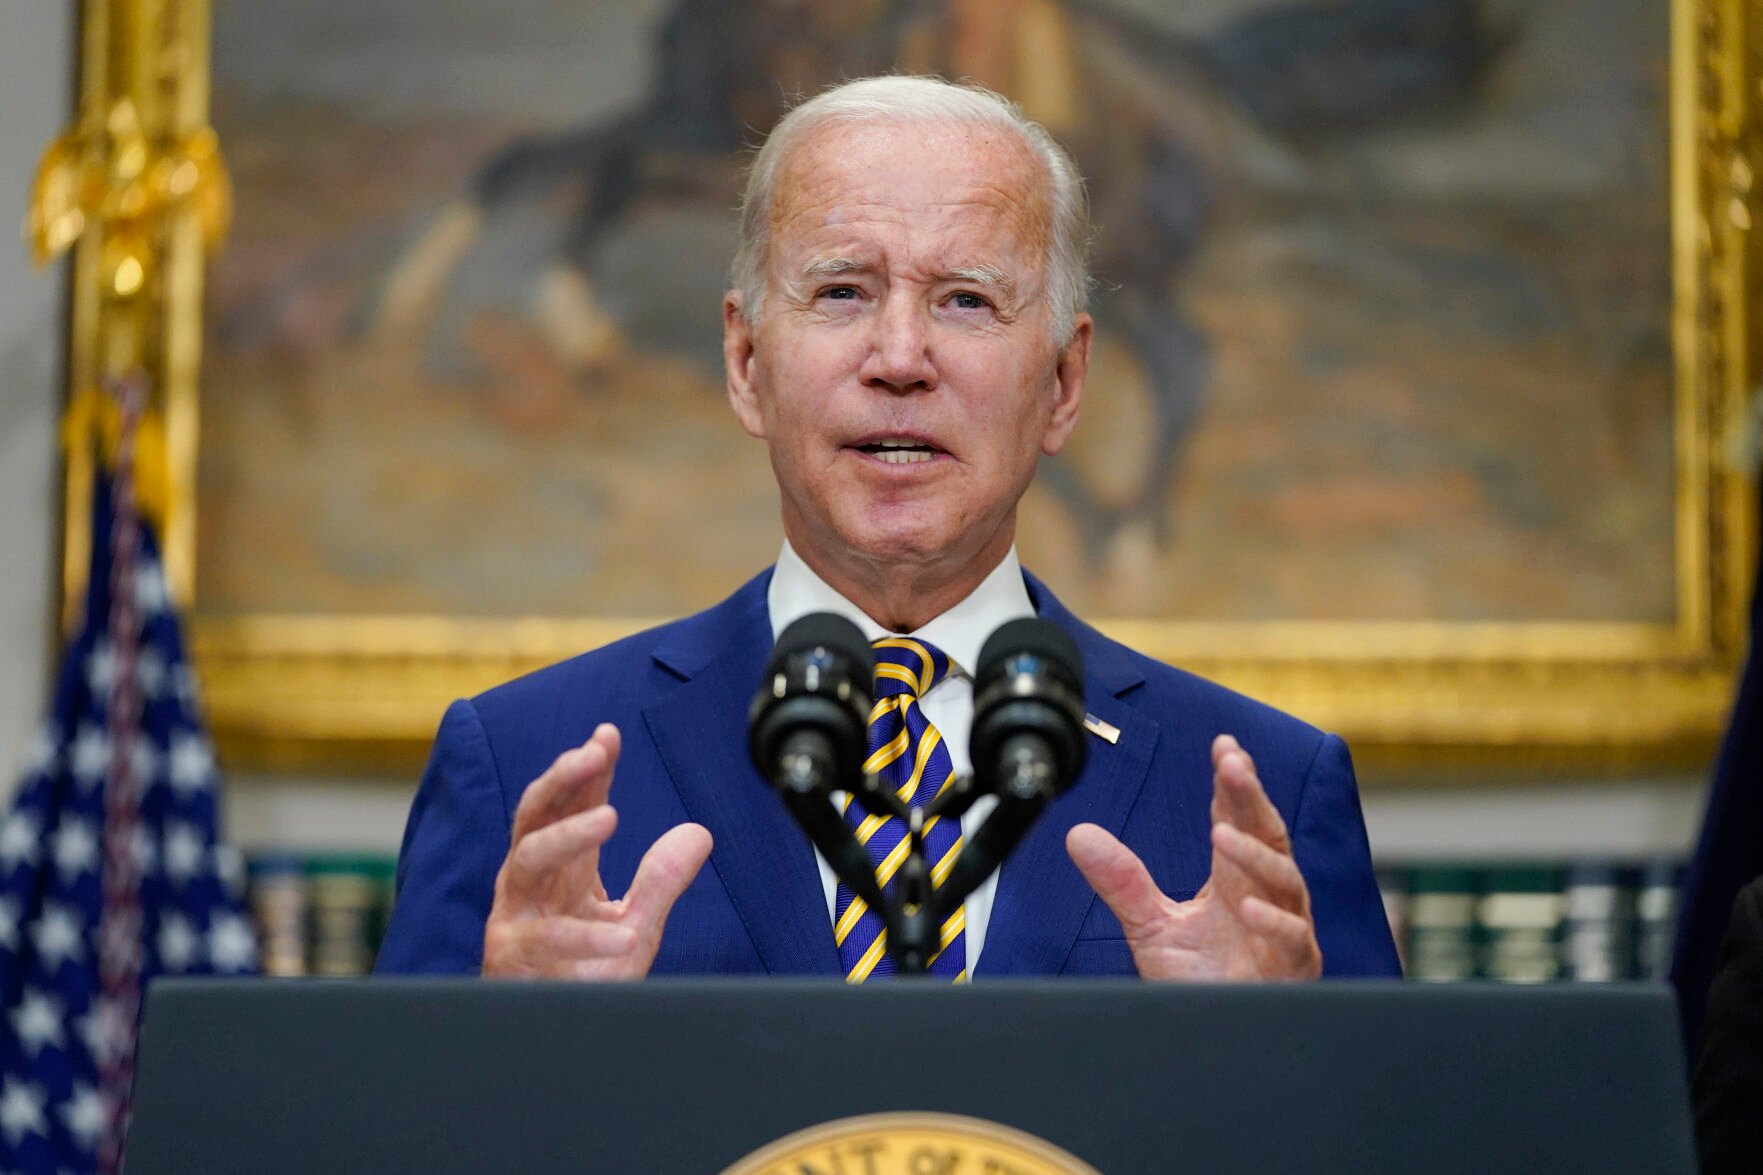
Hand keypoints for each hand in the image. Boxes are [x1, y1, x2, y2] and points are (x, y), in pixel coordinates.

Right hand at [482, 723, 712, 978]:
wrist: (556, 1041)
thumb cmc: (584, 979)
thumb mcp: (636, 926)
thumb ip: (660, 880)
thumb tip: (698, 832)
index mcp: (560, 870)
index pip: (570, 805)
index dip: (588, 769)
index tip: (608, 735)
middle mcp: (531, 884)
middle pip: (535, 815)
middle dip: (562, 778)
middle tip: (594, 752)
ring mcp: (516, 918)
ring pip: (527, 860)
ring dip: (568, 835)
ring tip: (611, 816)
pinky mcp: (513, 958)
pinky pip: (546, 940)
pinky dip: (587, 937)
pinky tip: (623, 935)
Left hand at [1066, 734, 1321, 980]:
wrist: (1217, 1038)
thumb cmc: (1200, 981)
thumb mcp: (1150, 926)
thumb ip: (1122, 881)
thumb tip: (1078, 834)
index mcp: (1234, 879)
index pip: (1238, 820)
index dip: (1233, 783)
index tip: (1223, 748)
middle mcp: (1265, 896)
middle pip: (1268, 834)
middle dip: (1252, 797)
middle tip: (1233, 762)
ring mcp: (1284, 929)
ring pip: (1283, 881)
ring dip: (1254, 855)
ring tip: (1221, 834)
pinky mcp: (1294, 968)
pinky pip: (1293, 938)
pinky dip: (1274, 922)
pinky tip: (1248, 907)